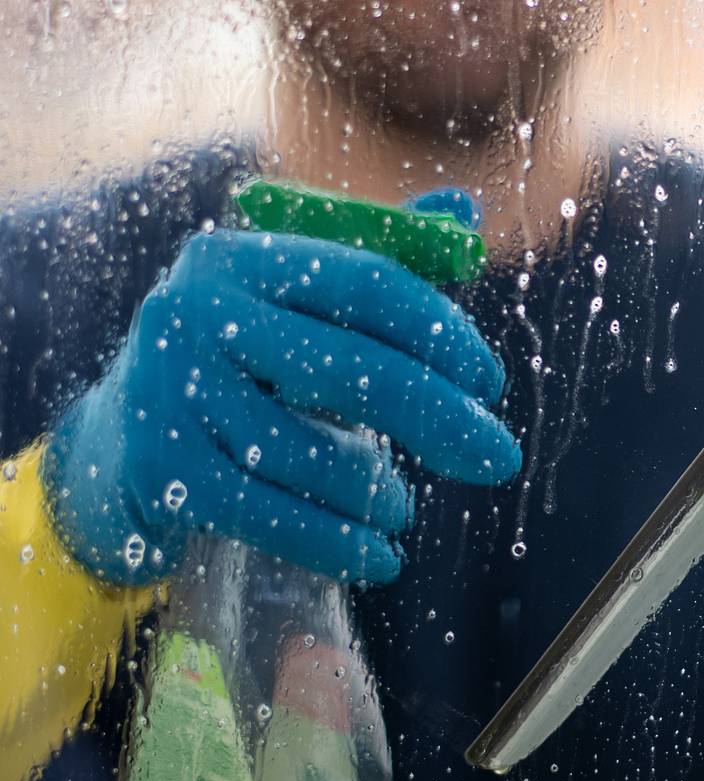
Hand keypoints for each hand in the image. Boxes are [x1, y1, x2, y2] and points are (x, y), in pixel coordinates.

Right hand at [42, 223, 518, 585]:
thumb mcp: (297, 304)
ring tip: (402, 509)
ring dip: (376, 492)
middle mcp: (194, 312)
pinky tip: (381, 559)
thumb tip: (464, 212)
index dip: (442, 333)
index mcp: (241, 257)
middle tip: (500, 460)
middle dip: (438, 418)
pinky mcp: (159, 470)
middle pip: (347, 367)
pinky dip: (335, 544)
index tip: (488, 383)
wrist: (119, 443)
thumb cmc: (238, 366)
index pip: (368, 282)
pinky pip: (267, 515)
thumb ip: (378, 260)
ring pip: (306, 451)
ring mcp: (168, 392)